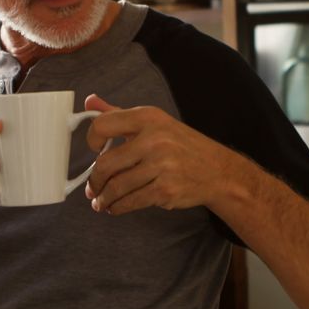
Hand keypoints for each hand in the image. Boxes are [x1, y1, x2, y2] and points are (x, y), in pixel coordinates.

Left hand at [82, 94, 235, 214]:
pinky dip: (118, 207)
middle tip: (92, 189)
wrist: (218, 172)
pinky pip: (131, 201)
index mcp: (148, 117)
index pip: (103, 125)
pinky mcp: (165, 190)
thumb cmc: (182, 146)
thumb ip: (119, 114)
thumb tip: (89, 102)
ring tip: (101, 201)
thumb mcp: (154, 122)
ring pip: (116, 186)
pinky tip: (115, 207)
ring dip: (104, 198)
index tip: (93, 151)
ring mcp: (161, 165)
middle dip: (94, 181)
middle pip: (105, 163)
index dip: (90, 140)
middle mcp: (154, 139)